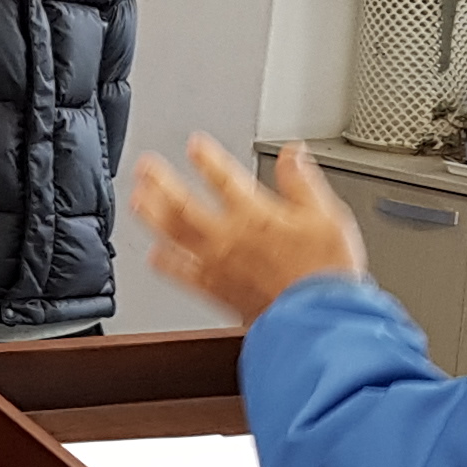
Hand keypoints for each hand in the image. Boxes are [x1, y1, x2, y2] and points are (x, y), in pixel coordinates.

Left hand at [126, 136, 371, 326]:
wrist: (319, 321)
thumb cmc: (327, 274)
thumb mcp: (328, 216)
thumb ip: (303, 181)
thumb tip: (293, 153)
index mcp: (255, 215)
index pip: (223, 178)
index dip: (205, 157)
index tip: (194, 144)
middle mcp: (229, 238)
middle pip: (184, 204)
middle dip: (161, 181)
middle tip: (145, 167)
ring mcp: (217, 265)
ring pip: (174, 236)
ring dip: (152, 216)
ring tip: (138, 201)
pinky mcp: (215, 292)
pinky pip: (181, 274)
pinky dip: (164, 263)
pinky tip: (154, 255)